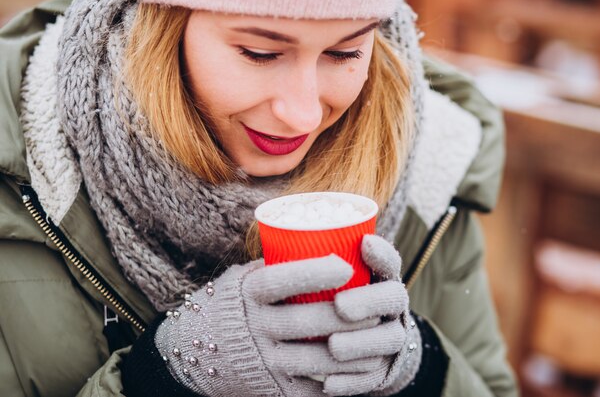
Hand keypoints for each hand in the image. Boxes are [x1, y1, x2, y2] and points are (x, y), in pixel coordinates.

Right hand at [154, 255, 382, 396]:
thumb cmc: (236, 303)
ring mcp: (263, 360)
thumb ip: (280, 265)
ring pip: (313, 358)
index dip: (313, 273)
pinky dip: (339, 382)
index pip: (279, 281)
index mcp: (247, 295)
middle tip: (376, 305)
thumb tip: (328, 239)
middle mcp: (253, 328)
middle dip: (346, 315)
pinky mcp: (272, 388)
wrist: (198, 350)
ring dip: (351, 351)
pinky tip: (361, 369)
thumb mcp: (247, 278)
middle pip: (304, 321)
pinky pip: (310, 389)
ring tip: (379, 338)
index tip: (346, 264)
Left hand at [323, 235, 421, 395]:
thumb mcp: (326, 279)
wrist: (354, 343)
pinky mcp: (383, 369)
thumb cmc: (326, 298)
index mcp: (379, 278)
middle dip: (369, 300)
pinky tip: (328, 383)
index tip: (364, 243)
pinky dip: (351, 381)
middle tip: (340, 306)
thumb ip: (314, 263)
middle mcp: (392, 305)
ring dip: (361, 344)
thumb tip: (277, 236)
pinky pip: (374, 377)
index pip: (389, 261)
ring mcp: (391, 336)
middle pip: (394, 298)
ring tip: (333, 347)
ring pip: (389, 339)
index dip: (381, 252)